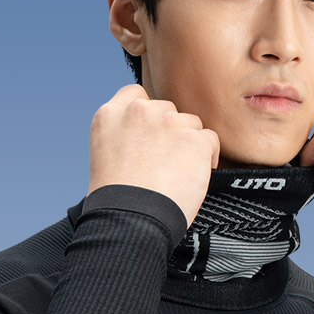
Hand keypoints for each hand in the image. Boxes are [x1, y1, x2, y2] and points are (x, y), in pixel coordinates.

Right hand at [88, 84, 220, 227]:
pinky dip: (207, 157)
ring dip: (188, 144)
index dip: (147, 114)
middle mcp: (139, 111)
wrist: (130, 219)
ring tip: (177, 173)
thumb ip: (124, 134)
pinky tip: (194, 176)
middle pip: (166, 109)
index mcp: (110, 114)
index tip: (149, 134)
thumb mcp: (104, 154)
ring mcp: (168, 122)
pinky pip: (209, 139)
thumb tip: (147, 136)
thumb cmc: (116, 199)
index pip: (136, 94)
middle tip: (163, 162)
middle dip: (169, 131)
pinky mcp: (194, 139)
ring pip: (190, 123)